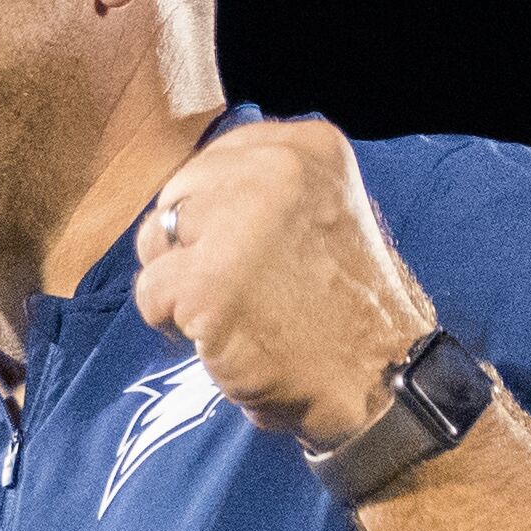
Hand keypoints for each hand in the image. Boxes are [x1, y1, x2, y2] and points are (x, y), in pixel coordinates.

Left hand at [127, 118, 439, 453]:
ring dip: (178, 283)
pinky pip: (149, 293)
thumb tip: (190, 194)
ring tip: (234, 313)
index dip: (217, 211)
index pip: (217, 158)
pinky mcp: (208, 283)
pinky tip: (222, 340)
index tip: (247, 251)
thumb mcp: (328, 213)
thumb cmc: (350, 310)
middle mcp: (276, 171)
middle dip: (191, 245)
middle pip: (178, 194)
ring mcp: (239, 225)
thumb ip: (265, 190)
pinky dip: (173, 326)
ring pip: (155, 239)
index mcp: (310, 148)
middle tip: (239, 289)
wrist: (381, 382)